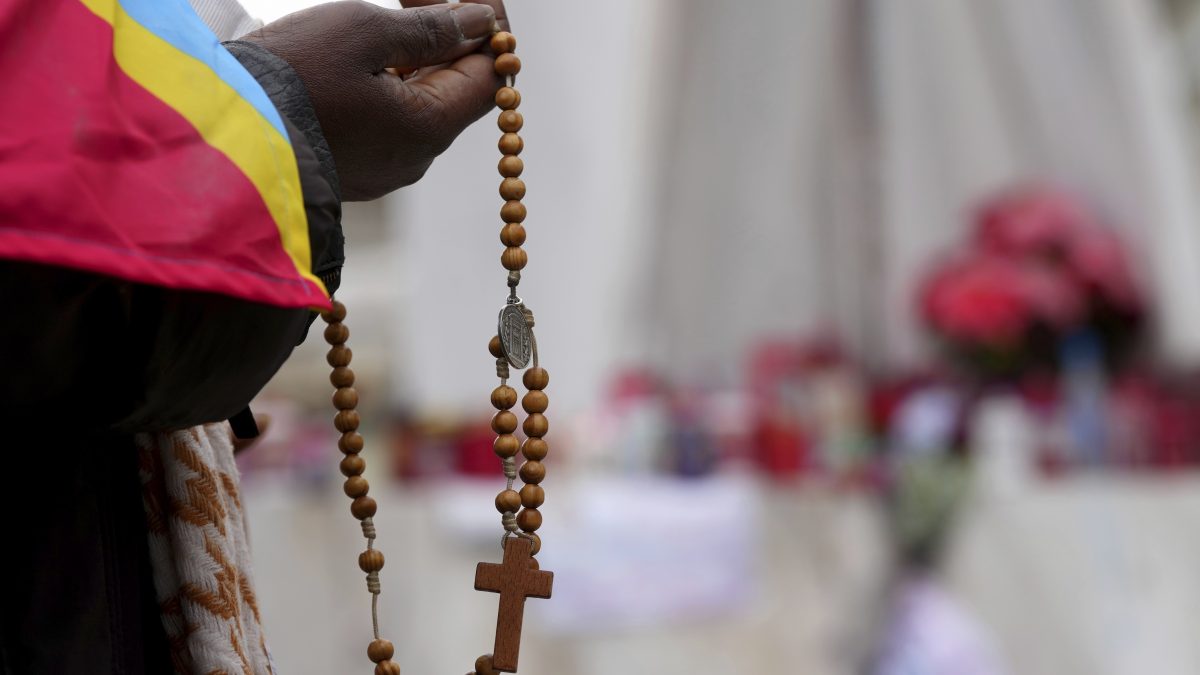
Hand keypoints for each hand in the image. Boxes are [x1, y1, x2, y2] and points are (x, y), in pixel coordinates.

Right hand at [242, 0, 506, 200]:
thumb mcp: (365, 33)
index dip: (487, 32)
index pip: (488, 78)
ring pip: (416, 105)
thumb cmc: (291, 80)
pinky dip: (386, 84)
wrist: (219, 134)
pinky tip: (360, 57)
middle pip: (453, 90)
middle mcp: (415, 157)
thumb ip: (428, 28)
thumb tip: (477, 22)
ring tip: (385, 18)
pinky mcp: (352, 169)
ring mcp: (383, 168)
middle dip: (445, 38)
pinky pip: (385, 122)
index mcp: (430, 127)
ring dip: (413, 58)